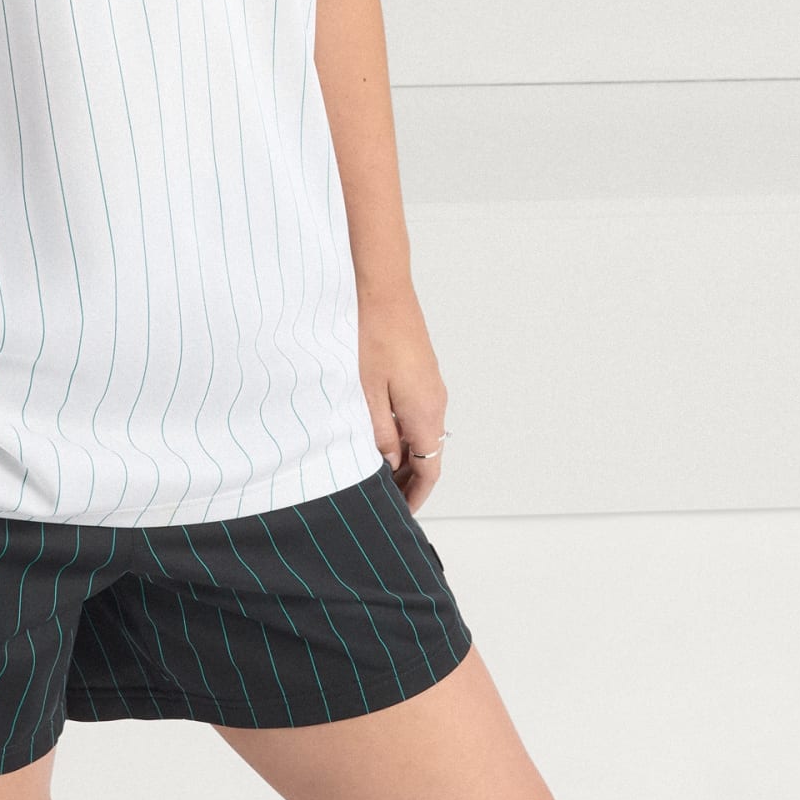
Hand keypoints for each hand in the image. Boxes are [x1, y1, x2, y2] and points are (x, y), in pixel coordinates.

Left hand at [356, 279, 448, 511]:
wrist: (381, 284)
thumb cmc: (369, 333)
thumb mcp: (364, 392)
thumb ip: (378, 434)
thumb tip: (390, 465)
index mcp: (425, 412)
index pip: (429, 469)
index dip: (415, 496)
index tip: (400, 515)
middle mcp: (435, 401)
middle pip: (429, 454)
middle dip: (409, 480)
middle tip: (383, 500)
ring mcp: (430, 383)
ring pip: (423, 433)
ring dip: (405, 455)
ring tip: (376, 471)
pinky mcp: (421, 369)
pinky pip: (418, 412)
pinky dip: (404, 432)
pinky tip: (378, 432)